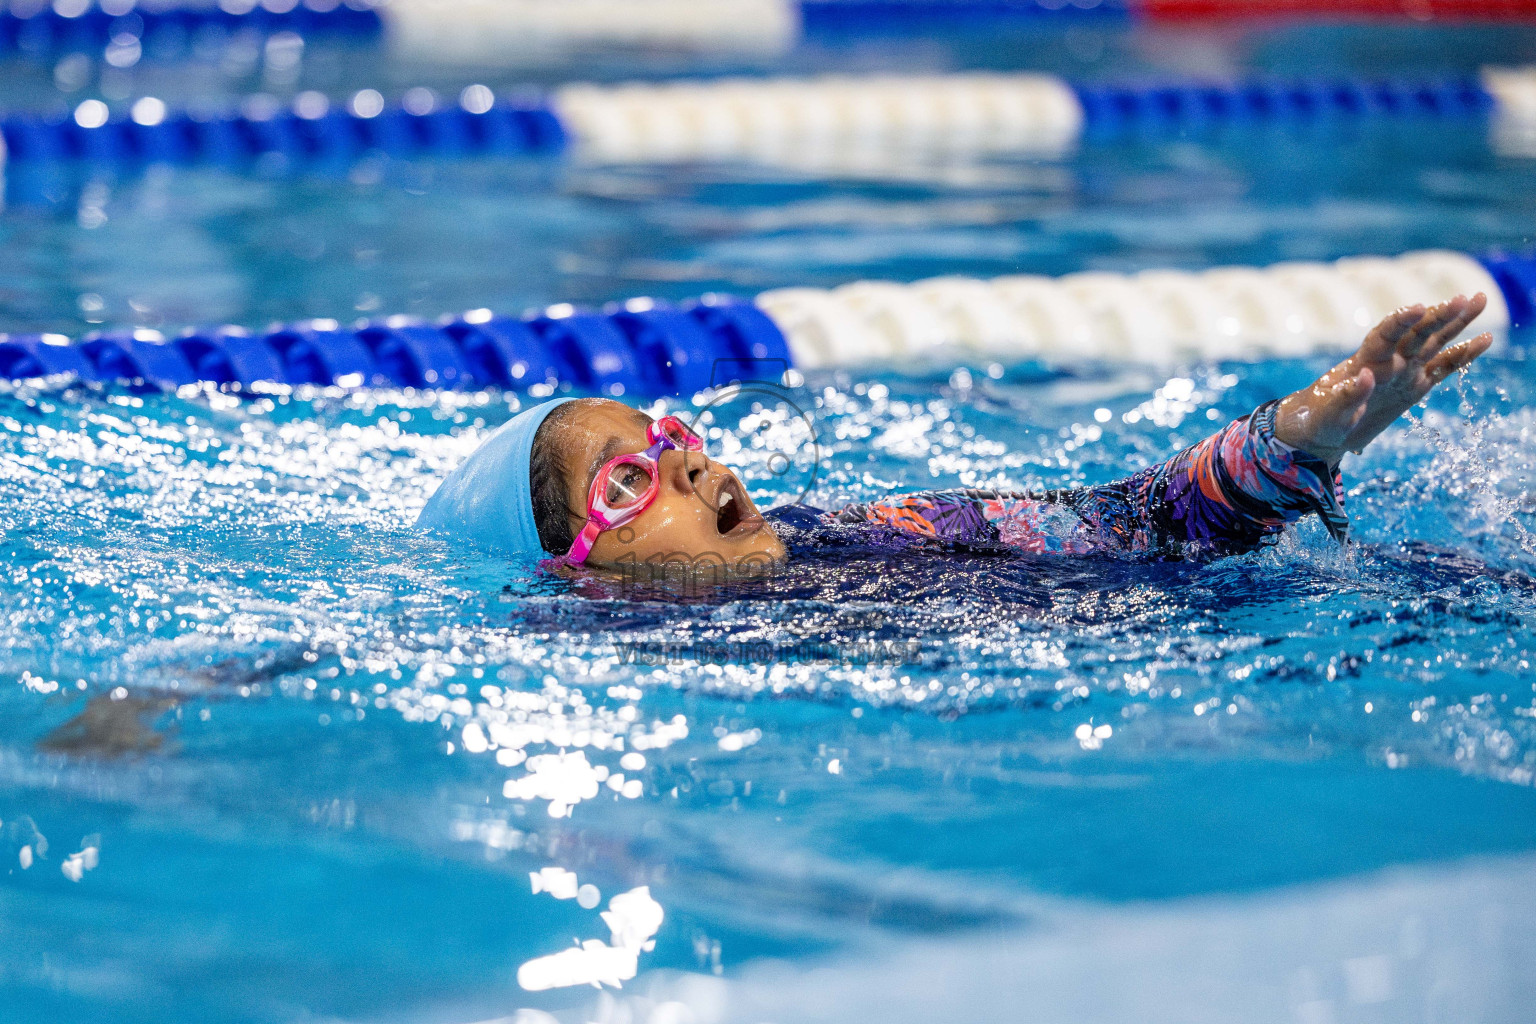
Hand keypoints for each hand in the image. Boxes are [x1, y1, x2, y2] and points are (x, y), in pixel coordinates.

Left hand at [1273, 293, 1493, 465]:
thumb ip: (1346, 396)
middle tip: (1465, 298)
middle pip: (1416, 332)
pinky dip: (1463, 354)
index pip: (1384, 335)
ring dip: (1457, 323)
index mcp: (1364, 362)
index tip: (1418, 308)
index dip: (1400, 321)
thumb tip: (1364, 377)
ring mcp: (1404, 371)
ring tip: (1480, 300)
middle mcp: (1388, 361)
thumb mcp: (1329, 413)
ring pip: (1434, 341)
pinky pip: (1444, 367)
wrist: (1321, 432)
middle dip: (1439, 316)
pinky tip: (1486, 339)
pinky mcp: (1415, 386)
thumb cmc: (1318, 421)